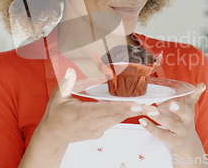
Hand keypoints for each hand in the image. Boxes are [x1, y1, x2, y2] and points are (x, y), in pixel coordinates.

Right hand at [38, 67, 157, 144]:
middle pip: (118, 115)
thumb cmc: (55, 116)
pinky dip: (124, 115)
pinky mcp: (99, 132)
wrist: (53, 137)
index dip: (123, 107)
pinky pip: (113, 122)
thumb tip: (70, 70)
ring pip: (118, 119)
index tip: (138, 105)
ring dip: (134, 113)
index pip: (107, 109)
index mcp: (84, 114)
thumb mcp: (57, 98)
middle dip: (137, 111)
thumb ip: (66, 84)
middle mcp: (94, 123)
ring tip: (151, 108)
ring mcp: (97, 129)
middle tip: (154, 107)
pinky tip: (136, 110)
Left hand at [138, 83, 206, 151]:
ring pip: (172, 125)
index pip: (193, 99)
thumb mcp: (179, 107)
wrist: (185, 142)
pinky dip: (151, 128)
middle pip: (186, 113)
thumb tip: (160, 86)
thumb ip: (174, 96)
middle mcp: (188, 120)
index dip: (196, 92)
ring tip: (149, 111)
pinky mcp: (173, 141)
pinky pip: (161, 134)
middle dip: (179, 108)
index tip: (201, 85)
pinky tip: (142, 121)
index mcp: (189, 109)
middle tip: (170, 103)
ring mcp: (182, 132)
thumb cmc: (179, 119)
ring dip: (160, 118)